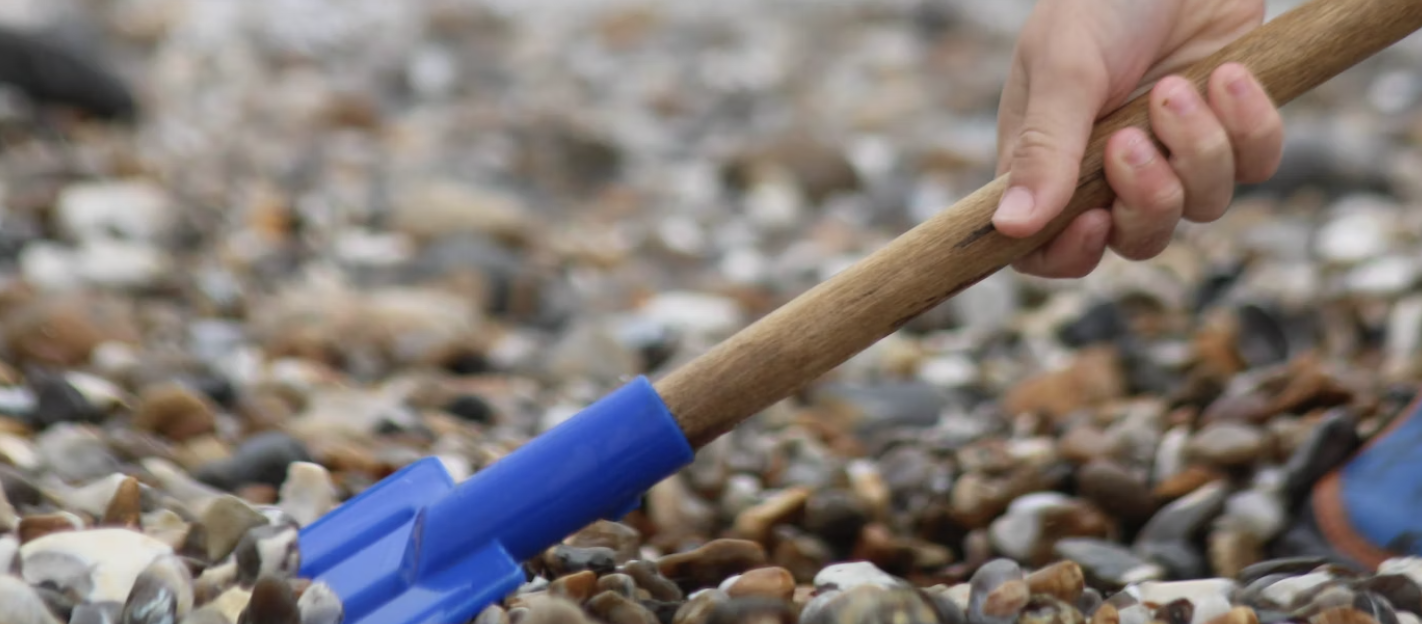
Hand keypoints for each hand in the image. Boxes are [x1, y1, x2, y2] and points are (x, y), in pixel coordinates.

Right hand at [993, 0, 1283, 277]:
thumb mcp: (1063, 67)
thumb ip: (1042, 150)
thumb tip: (1009, 229)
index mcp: (1049, 162)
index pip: (1047, 250)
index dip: (1069, 253)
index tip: (1093, 219)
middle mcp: (1110, 169)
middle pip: (1135, 240)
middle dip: (1146, 200)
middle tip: (1132, 140)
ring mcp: (1175, 152)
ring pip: (1201, 207)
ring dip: (1196, 148)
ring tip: (1179, 86)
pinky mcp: (1235, 128)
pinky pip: (1257, 165)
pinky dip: (1249, 126)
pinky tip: (1229, 74)